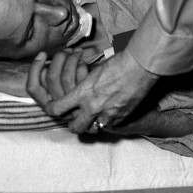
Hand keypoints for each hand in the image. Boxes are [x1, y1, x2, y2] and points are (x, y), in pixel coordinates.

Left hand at [27, 48, 157, 133]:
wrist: (140, 66)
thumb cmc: (118, 62)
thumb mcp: (95, 72)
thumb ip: (86, 85)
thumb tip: (82, 91)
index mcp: (83, 92)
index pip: (57, 109)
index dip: (52, 109)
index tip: (53, 107)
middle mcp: (93, 107)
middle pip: (74, 127)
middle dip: (72, 125)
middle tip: (73, 120)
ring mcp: (107, 115)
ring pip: (93, 130)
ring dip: (91, 126)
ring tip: (92, 120)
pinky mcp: (121, 118)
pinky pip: (110, 125)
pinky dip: (107, 121)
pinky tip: (110, 113)